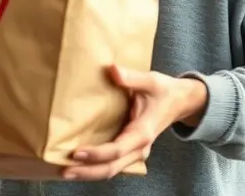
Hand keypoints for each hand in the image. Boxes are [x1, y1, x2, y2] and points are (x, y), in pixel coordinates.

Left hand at [61, 65, 208, 180]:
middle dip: (87, 172)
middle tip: (64, 171)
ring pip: (112, 170)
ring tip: (66, 172)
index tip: (76, 153)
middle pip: (112, 168)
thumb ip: (131, 78)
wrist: (181, 102)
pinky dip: (96, 167)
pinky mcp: (131, 150)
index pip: (117, 150)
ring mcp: (136, 152)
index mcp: (143, 133)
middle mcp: (139, 148)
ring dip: (89, 173)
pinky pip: (113, 164)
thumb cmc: (164, 91)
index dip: (97, 154)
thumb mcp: (151, 81)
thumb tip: (113, 70)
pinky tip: (79, 165)